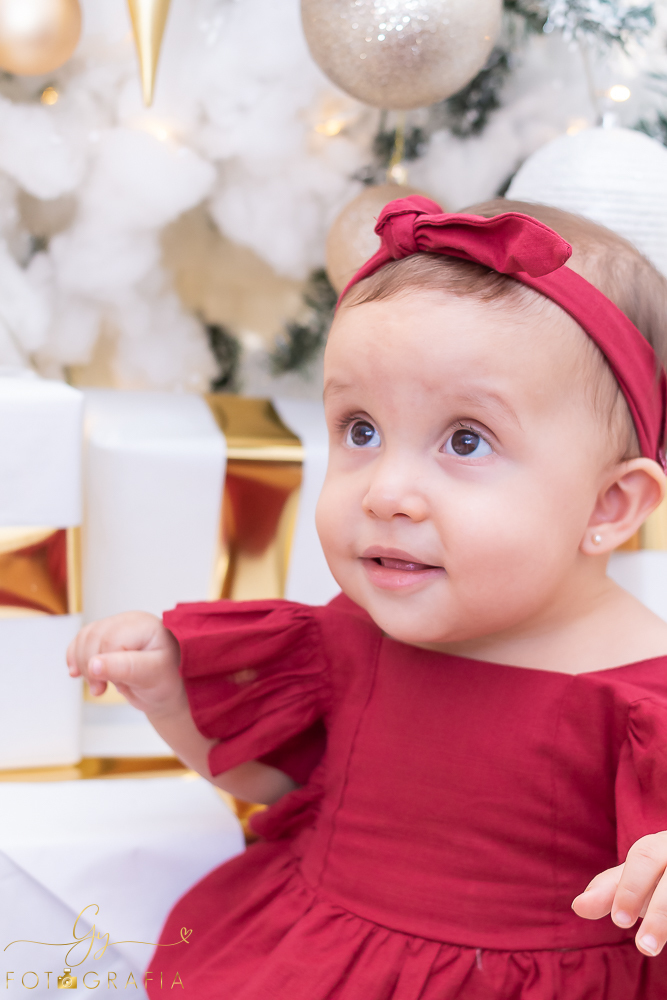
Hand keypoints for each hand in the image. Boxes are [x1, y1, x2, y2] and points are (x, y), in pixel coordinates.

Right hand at [66, 612, 182, 717]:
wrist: (164, 688)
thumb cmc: (165, 680)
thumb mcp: (151, 676)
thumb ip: (125, 668)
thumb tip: (94, 665)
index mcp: (144, 625)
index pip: (110, 640)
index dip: (102, 664)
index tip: (104, 686)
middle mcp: (129, 621)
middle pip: (93, 637)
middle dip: (90, 666)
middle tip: (101, 689)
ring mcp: (116, 626)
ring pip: (84, 638)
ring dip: (83, 664)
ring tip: (98, 684)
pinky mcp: (106, 635)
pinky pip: (81, 640)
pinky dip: (76, 657)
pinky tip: (77, 672)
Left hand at [572, 832, 666, 955]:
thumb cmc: (659, 875)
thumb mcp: (635, 880)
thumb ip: (608, 891)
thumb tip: (577, 905)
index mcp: (660, 844)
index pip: (643, 857)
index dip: (630, 888)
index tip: (619, 921)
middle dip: (657, 913)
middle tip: (642, 946)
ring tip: (650, 947)